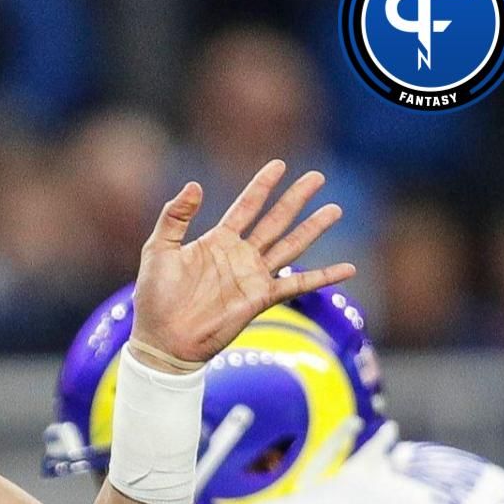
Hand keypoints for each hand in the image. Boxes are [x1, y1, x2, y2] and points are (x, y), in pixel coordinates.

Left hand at [132, 160, 351, 368]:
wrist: (163, 339)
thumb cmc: (155, 297)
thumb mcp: (159, 249)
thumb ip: (174, 217)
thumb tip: (194, 185)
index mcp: (217, 241)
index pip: (246, 206)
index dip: (261, 186)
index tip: (278, 164)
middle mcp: (239, 255)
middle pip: (275, 220)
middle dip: (295, 198)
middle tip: (317, 176)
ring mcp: (253, 276)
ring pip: (291, 245)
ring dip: (313, 228)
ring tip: (334, 209)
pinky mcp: (261, 299)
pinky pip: (298, 284)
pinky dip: (324, 277)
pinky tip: (348, 269)